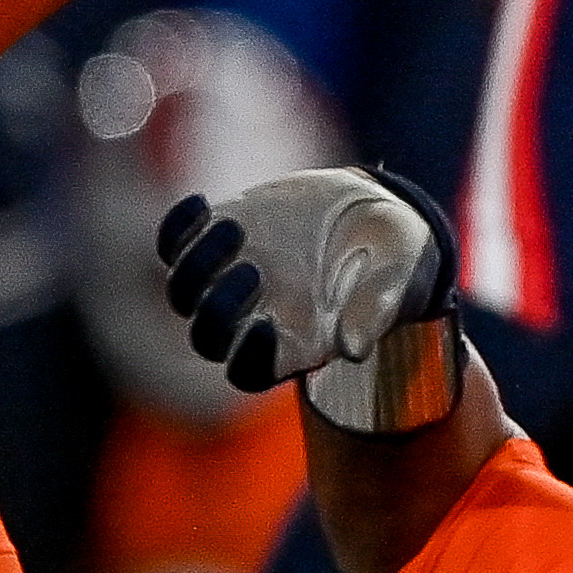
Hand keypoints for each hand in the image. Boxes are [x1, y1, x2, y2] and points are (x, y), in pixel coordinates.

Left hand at [156, 168, 460, 430]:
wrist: (374, 212)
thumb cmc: (393, 259)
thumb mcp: (396, 280)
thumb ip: (374, 311)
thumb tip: (355, 350)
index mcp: (294, 343)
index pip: (250, 370)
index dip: (248, 356)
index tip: (265, 325)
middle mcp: (252, 318)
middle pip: (208, 335)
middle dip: (218, 309)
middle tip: (252, 271)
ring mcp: (228, 280)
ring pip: (185, 290)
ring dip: (197, 264)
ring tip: (233, 228)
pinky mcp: (217, 239)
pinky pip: (177, 241)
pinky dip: (178, 226)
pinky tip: (199, 202)